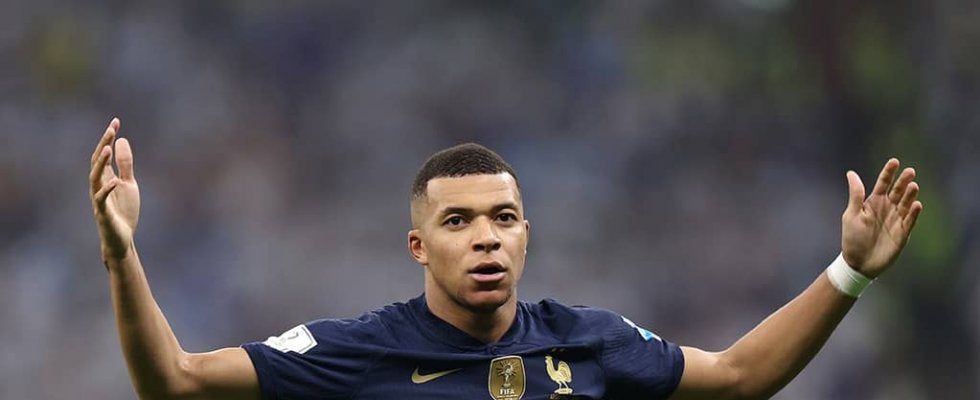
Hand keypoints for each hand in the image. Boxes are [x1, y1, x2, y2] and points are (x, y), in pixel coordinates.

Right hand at [90, 118, 139, 260]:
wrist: (122, 239)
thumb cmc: (124, 211)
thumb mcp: (129, 183)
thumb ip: (125, 164)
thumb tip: (122, 140)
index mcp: (105, 177)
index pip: (103, 154)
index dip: (108, 138)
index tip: (116, 121)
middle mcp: (98, 185)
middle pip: (97, 161)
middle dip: (103, 145)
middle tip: (111, 129)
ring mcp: (99, 199)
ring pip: (94, 178)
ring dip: (100, 163)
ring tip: (107, 148)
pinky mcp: (103, 213)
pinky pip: (101, 200)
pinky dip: (107, 189)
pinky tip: (115, 180)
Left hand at [841, 158, 922, 276]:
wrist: (858, 263)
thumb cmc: (852, 238)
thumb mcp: (852, 215)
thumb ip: (855, 195)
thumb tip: (851, 173)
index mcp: (873, 202)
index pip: (883, 184)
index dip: (889, 173)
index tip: (894, 161)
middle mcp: (887, 208)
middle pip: (898, 191)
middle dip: (904, 181)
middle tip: (910, 171)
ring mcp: (896, 220)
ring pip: (905, 204)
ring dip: (910, 195)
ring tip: (913, 186)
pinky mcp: (903, 233)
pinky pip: (910, 221)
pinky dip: (913, 213)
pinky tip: (917, 205)